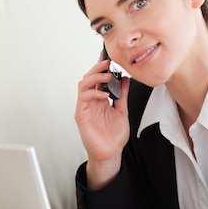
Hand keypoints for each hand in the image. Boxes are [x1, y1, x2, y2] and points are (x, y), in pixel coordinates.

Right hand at [74, 59, 129, 188]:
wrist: (110, 153)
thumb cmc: (114, 136)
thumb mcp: (122, 111)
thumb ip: (123, 95)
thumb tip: (125, 79)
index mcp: (99, 99)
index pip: (98, 78)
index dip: (100, 66)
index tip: (107, 55)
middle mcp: (90, 101)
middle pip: (88, 77)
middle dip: (97, 68)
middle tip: (108, 62)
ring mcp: (84, 107)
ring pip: (83, 85)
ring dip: (94, 77)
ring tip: (107, 76)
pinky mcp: (81, 115)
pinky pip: (83, 99)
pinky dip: (93, 93)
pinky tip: (104, 95)